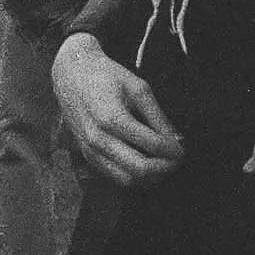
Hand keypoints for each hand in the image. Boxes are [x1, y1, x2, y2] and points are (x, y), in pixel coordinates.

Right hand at [52, 31, 184, 185]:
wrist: (71, 74)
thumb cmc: (106, 76)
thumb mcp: (138, 88)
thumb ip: (157, 116)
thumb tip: (176, 139)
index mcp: (112, 118)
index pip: (152, 145)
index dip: (173, 150)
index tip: (183, 148)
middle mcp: (99, 139)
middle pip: (140, 169)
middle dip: (165, 168)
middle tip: (177, 159)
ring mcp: (90, 150)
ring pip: (128, 180)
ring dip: (151, 177)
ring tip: (165, 163)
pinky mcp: (87, 156)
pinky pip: (115, 176)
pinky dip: (135, 176)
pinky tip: (147, 164)